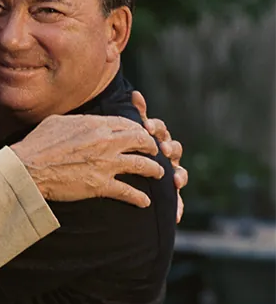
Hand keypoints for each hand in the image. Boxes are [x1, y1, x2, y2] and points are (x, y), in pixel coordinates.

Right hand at [10, 114, 163, 207]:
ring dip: (154, 170)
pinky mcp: (100, 185)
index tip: (141, 134)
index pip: (127, 124)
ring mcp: (106, 165)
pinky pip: (127, 192)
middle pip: (140, 141)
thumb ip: (78, 121)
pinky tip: (145, 202)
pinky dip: (139, 198)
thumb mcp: (58, 122)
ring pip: (141, 165)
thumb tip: (84, 121)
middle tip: (155, 151)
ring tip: (159, 173)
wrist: (29, 168)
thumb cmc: (38, 144)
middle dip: (151, 146)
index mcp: (96, 125)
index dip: (138, 129)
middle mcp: (106, 142)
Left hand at [132, 90, 186, 222]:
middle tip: (163, 150)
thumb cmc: (127, 153)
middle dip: (169, 148)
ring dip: (179, 174)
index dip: (155, 127)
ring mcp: (170, 172)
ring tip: (174, 179)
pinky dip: (178, 205)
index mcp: (154, 138)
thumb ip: (135, 115)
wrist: (124, 181)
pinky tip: (177, 210)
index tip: (146, 127)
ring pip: (179, 171)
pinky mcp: (170, 191)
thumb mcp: (129, 134)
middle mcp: (165, 154)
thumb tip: (136, 92)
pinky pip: (177, 198)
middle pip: (173, 148)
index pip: (159, 129)